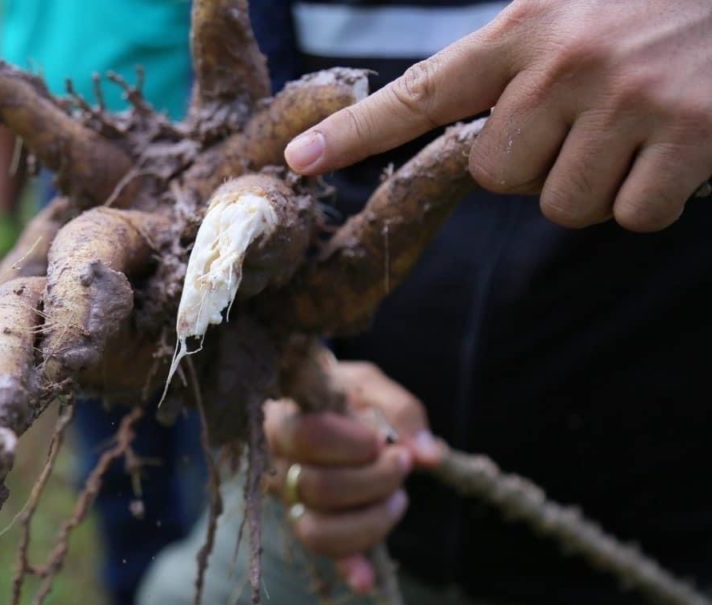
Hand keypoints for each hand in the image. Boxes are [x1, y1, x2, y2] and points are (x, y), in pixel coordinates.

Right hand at [264, 362, 443, 592]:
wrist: (324, 409)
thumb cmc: (345, 395)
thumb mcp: (372, 385)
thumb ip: (401, 412)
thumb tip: (427, 457)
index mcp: (284, 421)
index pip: (306, 438)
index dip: (351, 444)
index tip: (379, 439)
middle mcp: (278, 466)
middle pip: (318, 489)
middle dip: (374, 480)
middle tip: (400, 461)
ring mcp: (289, 503)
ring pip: (318, 531)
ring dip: (371, 520)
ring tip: (397, 496)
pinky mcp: (308, 525)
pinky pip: (323, 554)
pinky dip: (347, 568)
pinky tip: (367, 580)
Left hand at [284, 0, 711, 231]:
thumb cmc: (656, 5)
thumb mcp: (573, 8)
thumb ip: (512, 60)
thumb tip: (467, 134)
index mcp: (526, 27)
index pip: (422, 92)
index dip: (357, 133)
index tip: (299, 159)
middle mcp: (565, 63)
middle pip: (496, 176)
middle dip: (535, 167)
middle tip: (588, 120)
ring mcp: (628, 101)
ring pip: (563, 205)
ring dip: (596, 185)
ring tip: (640, 127)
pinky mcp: (691, 136)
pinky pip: (633, 216)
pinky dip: (655, 198)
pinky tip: (680, 148)